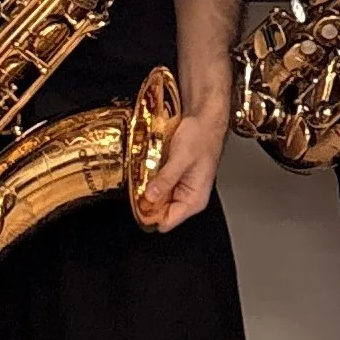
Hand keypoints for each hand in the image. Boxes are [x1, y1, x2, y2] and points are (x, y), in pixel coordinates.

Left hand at [140, 86, 227, 231]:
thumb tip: (149, 197)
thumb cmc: (201, 136)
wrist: (203, 119)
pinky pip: (156, 186)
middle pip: (159, 212)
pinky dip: (148, 180)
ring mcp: (178, 188)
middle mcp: (187, 197)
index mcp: (194, 199)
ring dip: (146, 189)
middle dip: (146, 200)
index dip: (150, 214)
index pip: (168, 221)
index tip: (137, 201)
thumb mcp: (181, 157)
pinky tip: (147, 170)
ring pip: (155, 199)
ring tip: (144, 173)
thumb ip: (166, 179)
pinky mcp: (171, 178)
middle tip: (139, 182)